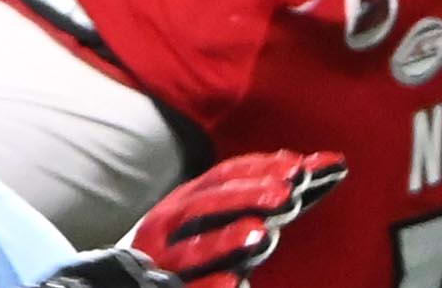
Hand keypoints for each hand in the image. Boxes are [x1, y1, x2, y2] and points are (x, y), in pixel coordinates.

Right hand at [85, 150, 349, 285]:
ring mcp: (159, 262)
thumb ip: (267, 195)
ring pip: (192, 250)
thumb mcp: (215, 216)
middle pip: (206, 203)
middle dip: (248, 195)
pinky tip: (234, 283)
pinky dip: (206, 287)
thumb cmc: (184, 249)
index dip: (262, 169)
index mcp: (186, 202)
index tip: (304, 167)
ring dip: (226, 239)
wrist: (117, 284)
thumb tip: (325, 165)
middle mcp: (168, 226)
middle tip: (291, 192)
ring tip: (265, 234)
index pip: (224, 176)